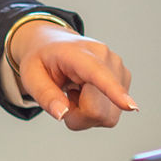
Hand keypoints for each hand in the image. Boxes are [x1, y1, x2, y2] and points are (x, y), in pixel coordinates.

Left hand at [9, 20, 136, 130]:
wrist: (51, 43)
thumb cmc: (41, 58)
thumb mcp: (30, 76)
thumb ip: (44, 95)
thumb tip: (62, 115)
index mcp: (79, 52)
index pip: (98, 75)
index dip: (114, 92)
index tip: (130, 106)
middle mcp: (106, 58)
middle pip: (98, 111)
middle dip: (77, 115)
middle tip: (62, 98)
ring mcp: (119, 70)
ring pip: (107, 116)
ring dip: (85, 114)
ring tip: (74, 92)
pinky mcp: (125, 81)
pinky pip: (110, 114)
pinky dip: (94, 111)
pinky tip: (85, 93)